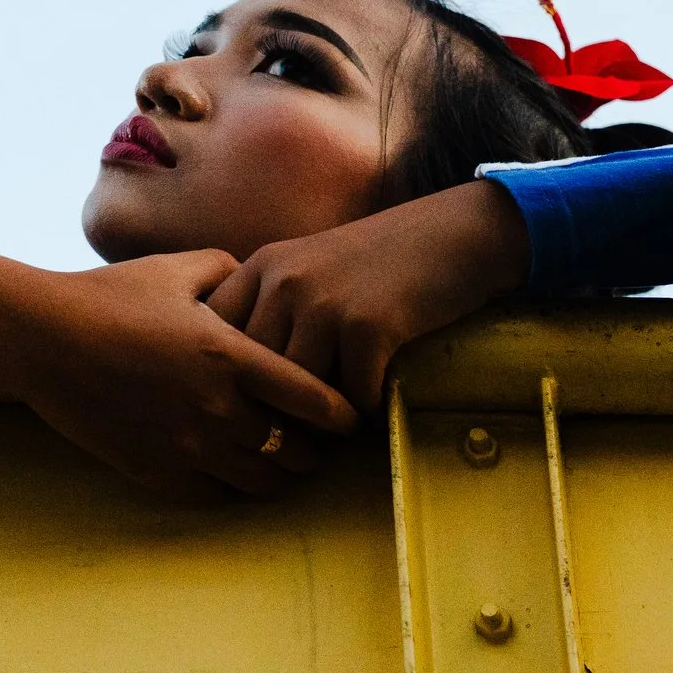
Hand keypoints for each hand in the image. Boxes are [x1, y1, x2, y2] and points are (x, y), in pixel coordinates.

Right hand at [0, 249, 358, 502]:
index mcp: (230, 357)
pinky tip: (238, 470)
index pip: (314, 399)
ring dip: (281, 472)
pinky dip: (236, 487)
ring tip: (286, 459)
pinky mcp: (153, 470)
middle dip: (318, 447)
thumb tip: (267, 284)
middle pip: (296, 449)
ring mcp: (183, 445)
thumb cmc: (111, 296)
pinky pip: (216, 496)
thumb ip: (236, 275)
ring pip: (261, 481)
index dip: (342, 413)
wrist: (37, 336)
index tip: (351, 415)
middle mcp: (215, 408)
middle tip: (322, 440)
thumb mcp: (182, 269)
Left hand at [204, 180, 528, 412]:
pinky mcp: (368, 325)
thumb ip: (274, 303)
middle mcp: (284, 281)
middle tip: (289, 439)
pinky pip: (351, 393)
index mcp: (263, 266)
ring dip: (317, 420)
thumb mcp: (315, 265)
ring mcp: (324, 302)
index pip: (214, 336)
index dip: (226, 378)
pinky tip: (374, 414)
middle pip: (252, 370)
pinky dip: (364, 411)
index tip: (248, 405)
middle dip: (271, 410)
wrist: (458, 233)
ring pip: (298, 388)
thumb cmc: (389, 256)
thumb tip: (241, 372)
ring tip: (329, 437)